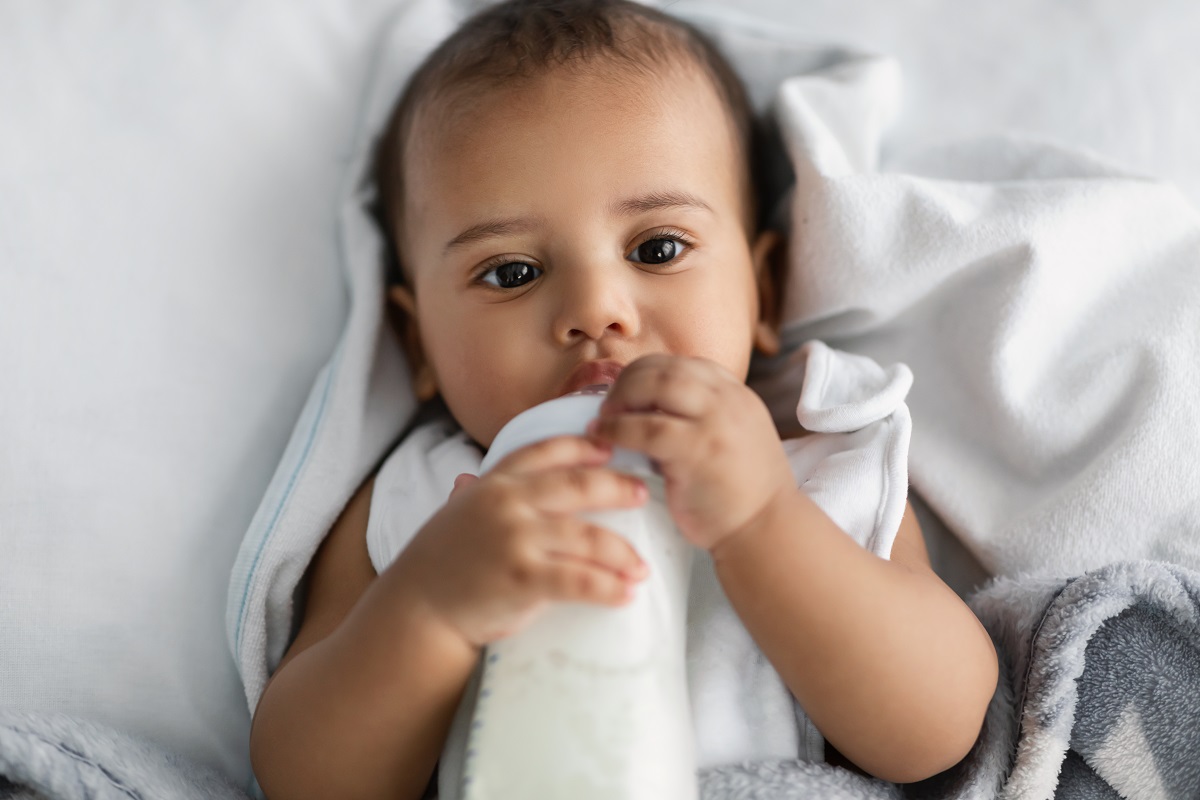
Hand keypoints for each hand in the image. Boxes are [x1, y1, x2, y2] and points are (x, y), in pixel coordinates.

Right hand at [395, 436, 650, 647]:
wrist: (416, 610)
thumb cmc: (438, 565)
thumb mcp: (453, 517)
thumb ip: (471, 496)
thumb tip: (467, 478)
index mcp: (494, 483)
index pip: (544, 450)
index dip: (581, 446)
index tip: (609, 448)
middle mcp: (507, 502)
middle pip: (579, 485)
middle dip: (618, 488)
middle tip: (643, 495)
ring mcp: (516, 538)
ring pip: (588, 537)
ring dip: (622, 553)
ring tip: (640, 567)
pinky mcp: (523, 578)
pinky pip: (581, 580)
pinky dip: (609, 588)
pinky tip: (626, 594)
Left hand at [587, 354, 793, 551]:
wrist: (766, 529)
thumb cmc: (741, 492)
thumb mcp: (731, 437)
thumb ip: (700, 416)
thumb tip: (645, 408)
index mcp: (736, 394)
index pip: (684, 364)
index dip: (648, 373)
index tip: (627, 392)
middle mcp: (728, 400)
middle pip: (665, 368)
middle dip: (628, 381)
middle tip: (608, 406)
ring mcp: (715, 422)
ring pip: (655, 386)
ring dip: (620, 398)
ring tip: (604, 420)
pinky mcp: (698, 450)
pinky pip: (646, 428)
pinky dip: (617, 430)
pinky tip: (604, 438)